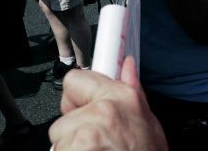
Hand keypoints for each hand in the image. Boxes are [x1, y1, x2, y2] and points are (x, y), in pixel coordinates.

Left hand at [50, 57, 167, 150]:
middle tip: (96, 146)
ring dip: (71, 150)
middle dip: (73, 134)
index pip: (73, 81)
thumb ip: (133, 91)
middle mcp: (103, 111)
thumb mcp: (148, 124)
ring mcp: (87, 135)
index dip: (76, 100)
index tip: (80, 109)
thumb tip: (127, 66)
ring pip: (58, 141)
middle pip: (63, 119)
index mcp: (120, 97)